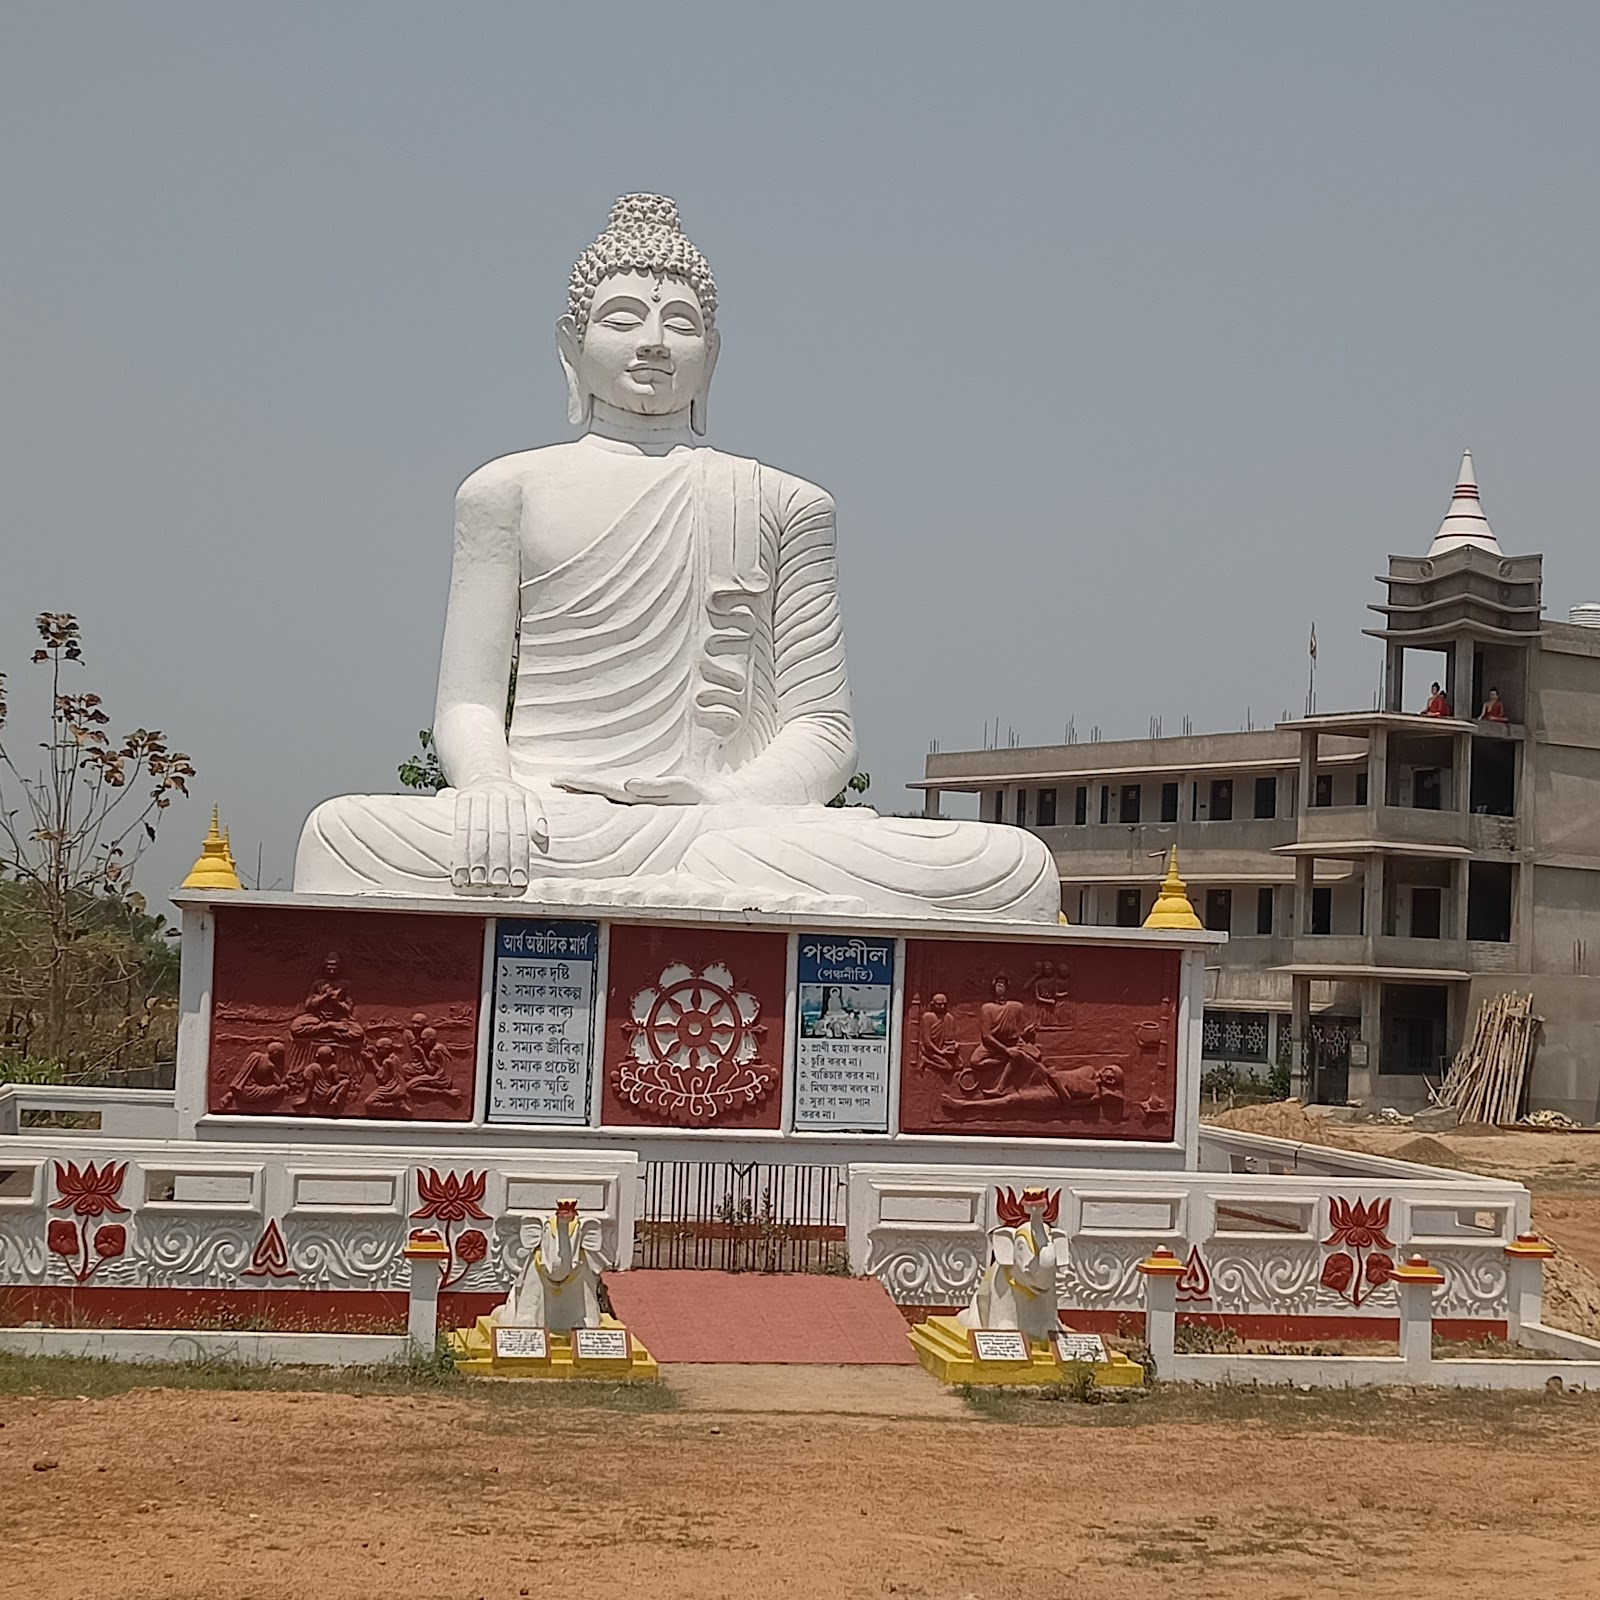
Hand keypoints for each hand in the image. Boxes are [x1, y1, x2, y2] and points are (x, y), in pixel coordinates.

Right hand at [449, 782, 544, 891]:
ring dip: (476, 859)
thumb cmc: (510, 796)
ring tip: (477, 880)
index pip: (519, 832)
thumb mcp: (529, 800)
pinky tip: (459, 870)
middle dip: (499, 860)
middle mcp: (499, 796)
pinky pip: (459, 827)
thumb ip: (538, 817)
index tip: (519, 879)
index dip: (519, 857)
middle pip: (499, 833)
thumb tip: (543, 837)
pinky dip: (459, 850)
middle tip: (499, 883)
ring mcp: (478, 796)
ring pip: (477, 832)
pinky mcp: (461, 799)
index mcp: (518, 798)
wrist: (485, 775)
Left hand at [553, 774, 732, 805]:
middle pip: (599, 794)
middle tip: (554, 781)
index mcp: (638, 798)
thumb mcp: (679, 789)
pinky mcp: (647, 803)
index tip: (559, 779)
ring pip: (607, 797)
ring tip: (567, 787)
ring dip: (588, 791)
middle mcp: (635, 803)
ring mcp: (640, 804)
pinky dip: (605, 793)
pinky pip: (619, 798)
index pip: (603, 789)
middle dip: (577, 788)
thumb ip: (654, 787)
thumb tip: (627, 783)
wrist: (714, 810)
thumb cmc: (697, 799)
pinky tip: (596, 793)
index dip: (581, 784)